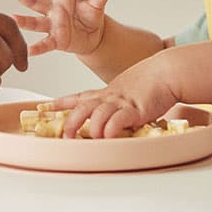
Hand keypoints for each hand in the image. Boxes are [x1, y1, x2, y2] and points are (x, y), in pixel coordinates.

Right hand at [9, 0, 112, 56]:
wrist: (92, 36)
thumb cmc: (90, 15)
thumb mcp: (97, 3)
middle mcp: (53, 9)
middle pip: (36, 1)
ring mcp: (52, 25)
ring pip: (35, 22)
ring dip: (24, 21)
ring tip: (13, 18)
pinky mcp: (55, 40)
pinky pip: (45, 44)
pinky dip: (37, 48)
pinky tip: (29, 51)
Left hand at [47, 52, 178, 138]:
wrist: (166, 72)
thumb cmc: (149, 83)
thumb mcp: (125, 91)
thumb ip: (115, 105)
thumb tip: (110, 120)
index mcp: (105, 93)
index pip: (78, 96)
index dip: (61, 102)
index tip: (45, 107)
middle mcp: (109, 97)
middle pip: (82, 107)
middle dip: (70, 122)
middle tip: (65, 135)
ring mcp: (121, 102)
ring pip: (97, 114)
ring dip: (91, 128)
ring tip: (89, 139)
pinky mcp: (135, 109)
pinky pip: (118, 119)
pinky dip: (111, 129)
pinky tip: (108, 136)